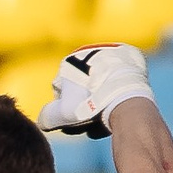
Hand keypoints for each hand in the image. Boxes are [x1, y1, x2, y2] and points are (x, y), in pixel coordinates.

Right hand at [38, 44, 152, 139]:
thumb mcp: (62, 114)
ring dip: (104, 91)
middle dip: (87, 100)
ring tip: (110, 110)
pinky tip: (122, 97)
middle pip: (84, 83)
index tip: (77, 120)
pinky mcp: (131, 54)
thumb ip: (47, 117)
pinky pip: (124, 71)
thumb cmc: (90, 106)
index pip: (62, 89)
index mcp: (69, 62)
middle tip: (94, 118)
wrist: (123, 96)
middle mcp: (88, 51)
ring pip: (103, 77)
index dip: (67, 108)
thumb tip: (41, 121)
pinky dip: (122, 82)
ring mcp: (111, 50)